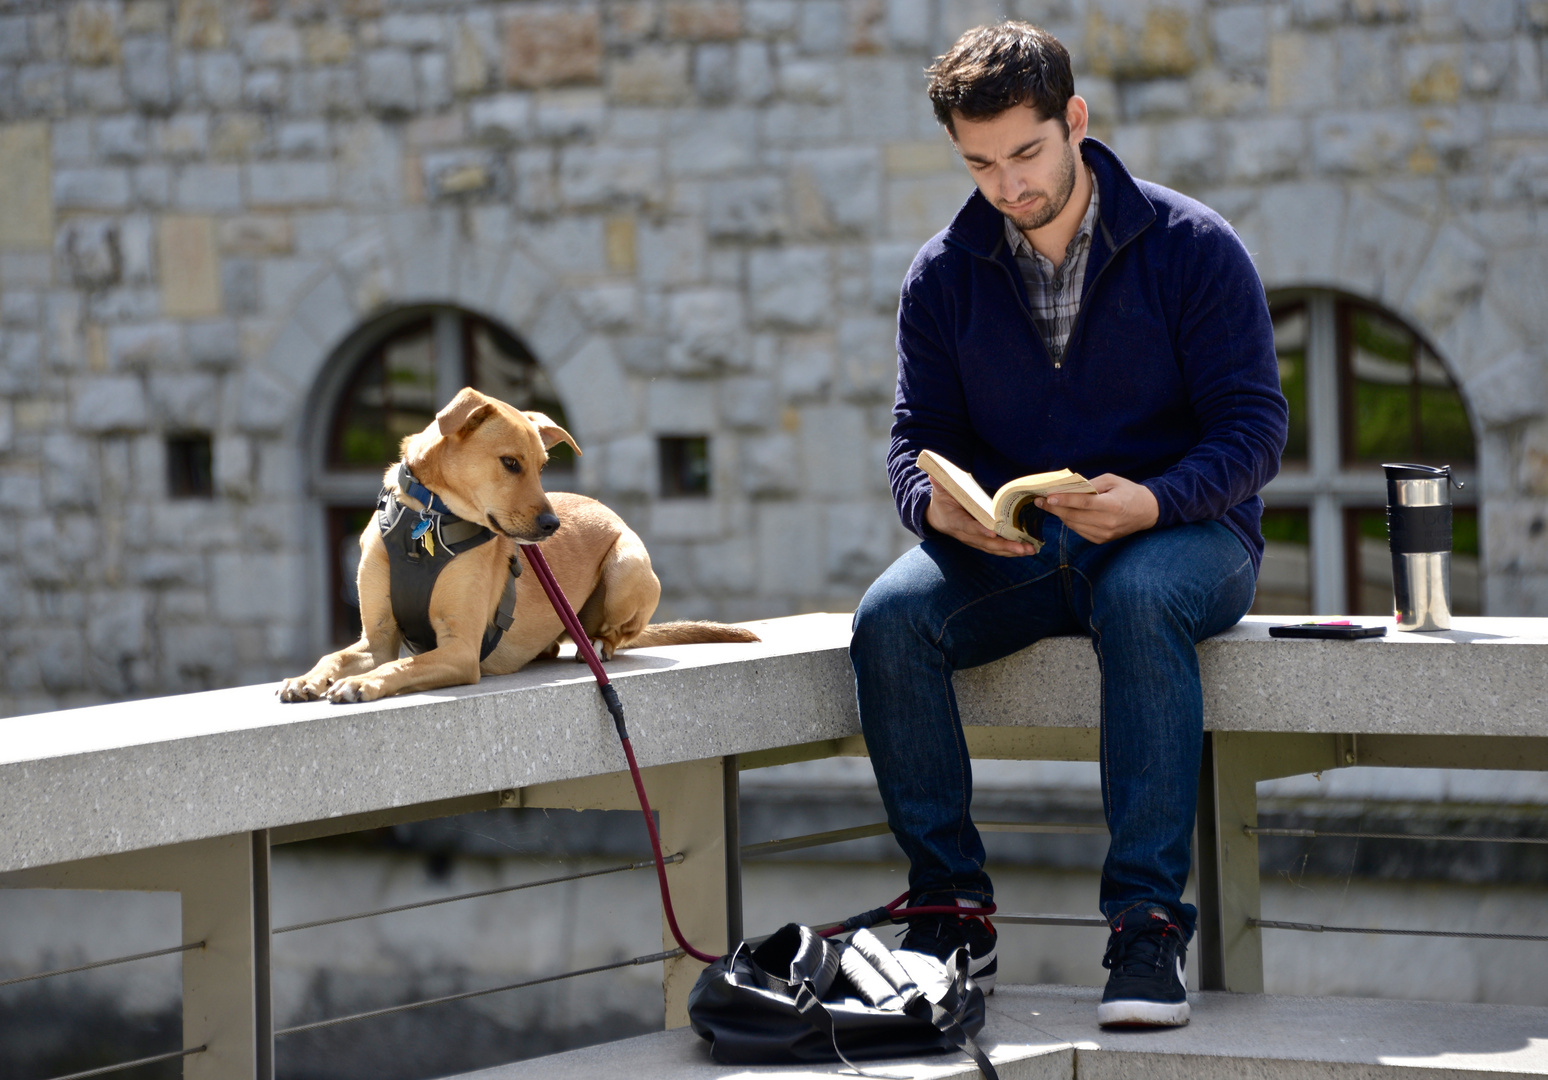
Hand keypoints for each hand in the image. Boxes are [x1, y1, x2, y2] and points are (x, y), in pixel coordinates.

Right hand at [925, 483, 1038, 556]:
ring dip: (1011, 551)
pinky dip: (1010, 551)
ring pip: (993, 548)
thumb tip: (935, 475)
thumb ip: (940, 483)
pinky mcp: (981, 542)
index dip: (979, 530)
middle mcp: (965, 534)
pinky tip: (1025, 550)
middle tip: (1021, 547)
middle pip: (985, 543)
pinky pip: (996, 549)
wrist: (938, 518)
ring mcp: (974, 540)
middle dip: (1004, 546)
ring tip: (1029, 550)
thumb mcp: (940, 491)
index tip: (993, 532)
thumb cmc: (942, 501)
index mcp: (954, 520)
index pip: (967, 526)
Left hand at [1035, 473, 1158, 543]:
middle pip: (1074, 516)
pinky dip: (1069, 521)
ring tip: (1048, 505)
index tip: (1048, 497)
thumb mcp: (1112, 480)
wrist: (1147, 512)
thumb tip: (1068, 488)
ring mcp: (1104, 534)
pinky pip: (1079, 531)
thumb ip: (1091, 484)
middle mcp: (1108, 523)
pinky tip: (1064, 513)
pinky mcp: (1101, 540)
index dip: (1064, 500)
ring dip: (1059, 515)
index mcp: (1113, 505)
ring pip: (1074, 525)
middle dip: (1054, 508)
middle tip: (1039, 500)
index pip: (1083, 503)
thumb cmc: (1128, 492)